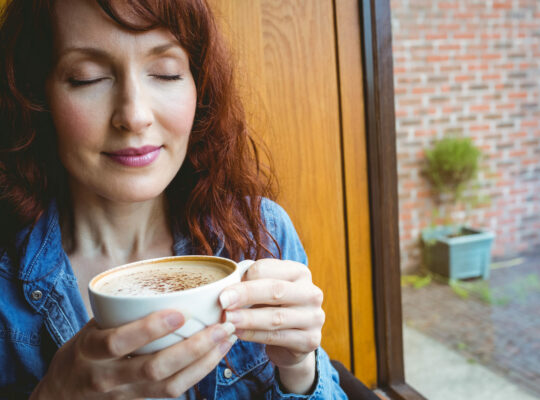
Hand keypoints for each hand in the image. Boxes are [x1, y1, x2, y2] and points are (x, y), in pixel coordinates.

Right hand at [30, 310, 235, 399]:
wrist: (63, 393)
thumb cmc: (84, 351)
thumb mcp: (92, 327)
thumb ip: (121, 311)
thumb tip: (163, 277)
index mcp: (91, 351)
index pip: (117, 342)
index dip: (148, 329)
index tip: (179, 313)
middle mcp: (107, 377)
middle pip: (154, 368)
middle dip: (193, 347)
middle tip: (222, 325)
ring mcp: (125, 394)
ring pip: (170, 385)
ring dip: (204, 361)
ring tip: (227, 337)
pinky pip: (173, 391)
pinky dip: (198, 372)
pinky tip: (216, 354)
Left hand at [219, 259, 324, 392]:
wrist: (294, 341)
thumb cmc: (274, 308)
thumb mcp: (266, 290)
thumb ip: (251, 284)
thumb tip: (223, 284)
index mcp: (299, 272)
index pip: (268, 269)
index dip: (244, 277)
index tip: (223, 288)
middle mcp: (311, 292)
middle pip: (275, 290)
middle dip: (246, 295)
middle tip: (223, 301)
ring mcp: (314, 317)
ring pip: (276, 317)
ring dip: (248, 318)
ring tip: (227, 319)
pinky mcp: (311, 340)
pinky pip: (277, 337)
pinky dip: (254, 335)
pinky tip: (238, 333)